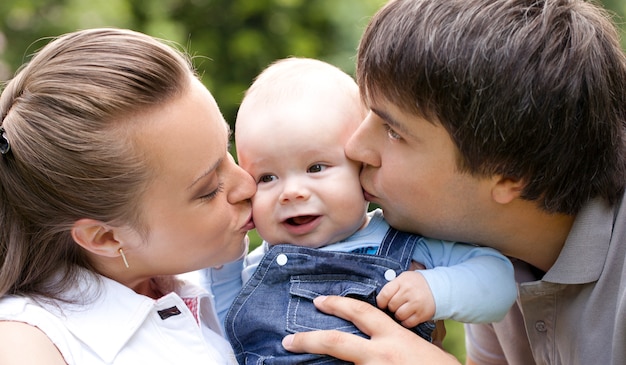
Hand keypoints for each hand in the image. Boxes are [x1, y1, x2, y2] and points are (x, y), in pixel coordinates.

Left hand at [282, 296, 459, 364]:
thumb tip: (372, 339)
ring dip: (324, 361)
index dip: (338, 304)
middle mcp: (381, 354)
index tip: (320, 301)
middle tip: (289, 341)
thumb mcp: (417, 347)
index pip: (361, 313)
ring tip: (300, 359)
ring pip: (342, 364)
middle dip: (309, 340)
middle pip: (336, 342)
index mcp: (394, 338)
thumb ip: (393, 341)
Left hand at [377, 270, 435, 326]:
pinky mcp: (422, 314)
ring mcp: (416, 304)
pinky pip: (408, 323)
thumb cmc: (416, 284)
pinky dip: (406, 321)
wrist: (438, 287)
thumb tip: (378, 299)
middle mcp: (409, 292)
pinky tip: (408, 316)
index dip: (381, 301)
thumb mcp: (403, 278)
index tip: (382, 303)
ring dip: (398, 315)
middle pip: (391, 306)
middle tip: (395, 306)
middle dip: (391, 307)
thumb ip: (391, 286)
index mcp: (402, 282)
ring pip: (399, 315)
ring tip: (402, 310)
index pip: (385, 294)